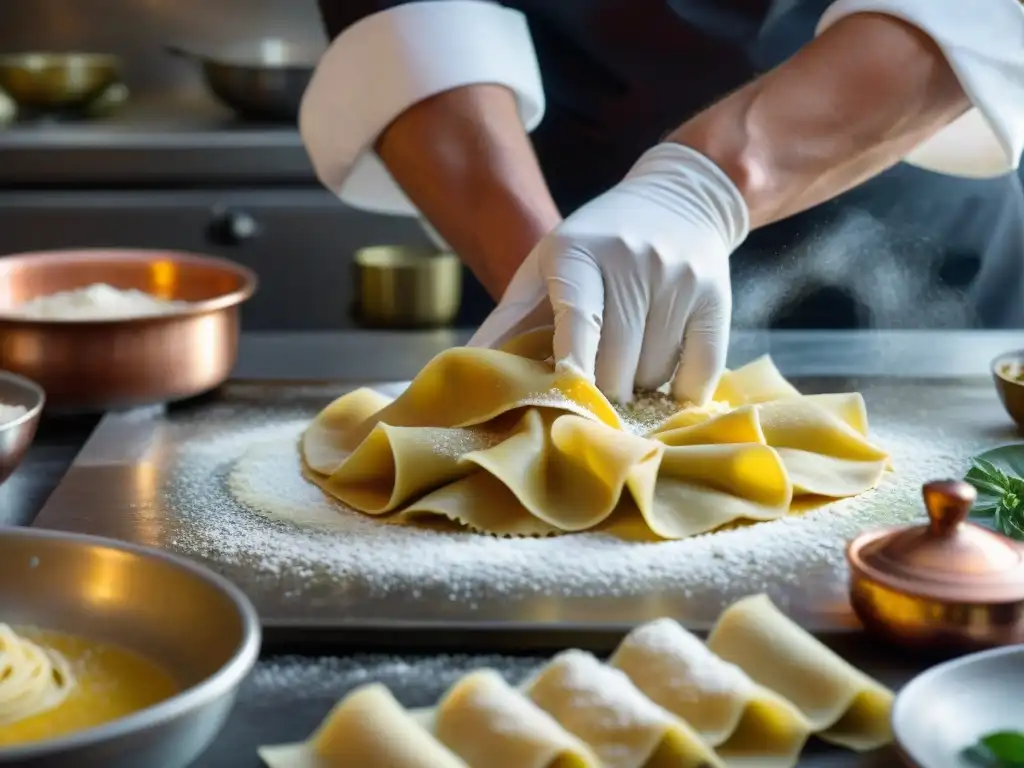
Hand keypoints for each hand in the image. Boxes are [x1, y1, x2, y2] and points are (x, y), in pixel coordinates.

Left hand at [468, 142, 748, 404]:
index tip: (568, 396)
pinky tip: (664, 381)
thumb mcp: (544, 266)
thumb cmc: (595, 243)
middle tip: (592, 387)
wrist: (679, 199)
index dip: (573, 364)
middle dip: (600, 389)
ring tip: (628, 363)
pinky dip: (679, 394)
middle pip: (616, 364)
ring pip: (653, 375)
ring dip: (637, 387)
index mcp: (580, 253)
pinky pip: (698, 376)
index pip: (578, 319)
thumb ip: (507, 321)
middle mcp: (634, 264)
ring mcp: (679, 282)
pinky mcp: (715, 301)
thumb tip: (461, 370)